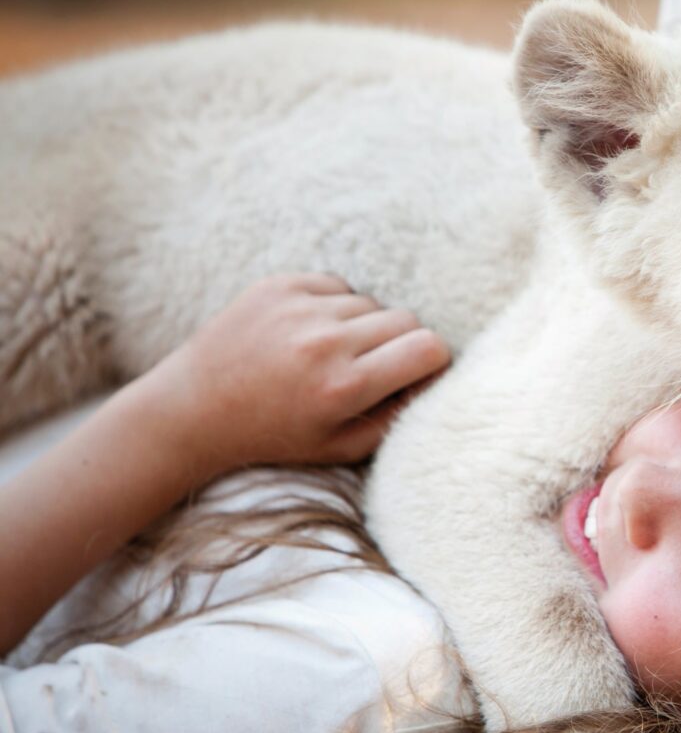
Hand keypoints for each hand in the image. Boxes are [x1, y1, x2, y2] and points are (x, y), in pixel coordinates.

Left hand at [149, 273, 450, 469]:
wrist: (194, 408)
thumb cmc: (275, 435)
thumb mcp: (341, 446)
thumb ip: (398, 417)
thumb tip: (434, 379)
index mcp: (344, 387)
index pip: (429, 348)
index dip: (432, 361)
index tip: (416, 374)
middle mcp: (324, 343)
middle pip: (407, 320)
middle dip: (401, 344)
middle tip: (373, 367)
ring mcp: (300, 309)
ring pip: (372, 303)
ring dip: (364, 327)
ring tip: (332, 353)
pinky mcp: (279, 285)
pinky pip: (338, 286)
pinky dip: (335, 307)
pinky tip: (309, 333)